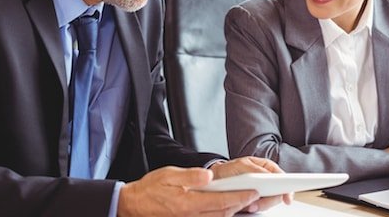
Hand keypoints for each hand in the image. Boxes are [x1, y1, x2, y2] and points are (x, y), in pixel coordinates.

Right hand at [117, 166, 258, 216]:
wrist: (133, 205)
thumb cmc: (150, 189)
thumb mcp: (168, 175)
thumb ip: (190, 176)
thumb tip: (209, 175)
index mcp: (188, 203)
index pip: (221, 201)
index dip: (240, 197)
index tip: (253, 191)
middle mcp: (191, 216)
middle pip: (224, 212)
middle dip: (241, 204)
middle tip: (254, 195)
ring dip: (233, 210)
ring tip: (244, 199)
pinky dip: (220, 214)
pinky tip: (225, 206)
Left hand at [209, 156, 292, 212]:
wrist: (216, 179)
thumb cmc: (229, 170)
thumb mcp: (241, 165)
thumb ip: (255, 170)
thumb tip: (266, 175)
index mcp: (266, 167)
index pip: (282, 176)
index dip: (287, 186)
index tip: (287, 197)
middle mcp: (266, 179)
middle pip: (278, 192)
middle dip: (269, 200)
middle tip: (257, 202)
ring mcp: (261, 190)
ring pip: (270, 202)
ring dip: (260, 205)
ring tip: (248, 205)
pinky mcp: (255, 200)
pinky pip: (261, 206)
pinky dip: (254, 208)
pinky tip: (247, 206)